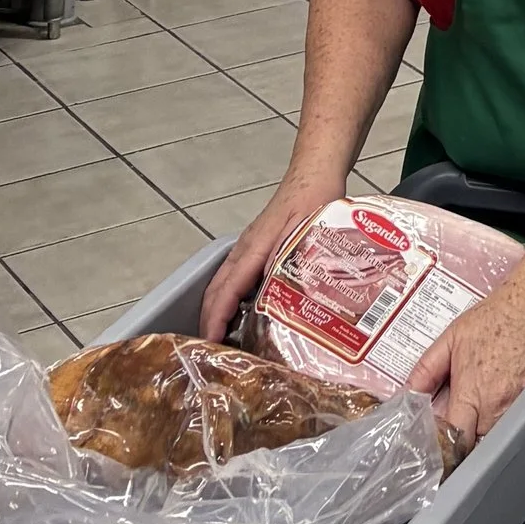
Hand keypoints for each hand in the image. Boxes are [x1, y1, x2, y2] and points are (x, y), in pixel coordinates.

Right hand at [196, 169, 339, 341]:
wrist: (315, 173)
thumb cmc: (314, 199)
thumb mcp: (306, 230)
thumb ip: (288, 257)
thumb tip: (271, 289)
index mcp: (254, 247)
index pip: (227, 288)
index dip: (217, 318)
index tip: (211, 342)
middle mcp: (245, 249)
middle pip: (216, 288)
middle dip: (209, 320)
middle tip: (210, 350)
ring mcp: (248, 247)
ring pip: (222, 283)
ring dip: (215, 310)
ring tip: (221, 339)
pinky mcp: (256, 246)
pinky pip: (233, 276)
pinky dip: (227, 298)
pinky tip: (239, 313)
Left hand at [411, 251, 524, 450]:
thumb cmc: (496, 318)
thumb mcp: (451, 338)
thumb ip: (425, 370)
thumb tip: (407, 395)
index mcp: (472, 396)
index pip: (453, 442)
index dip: (440, 448)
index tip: (430, 445)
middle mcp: (496, 409)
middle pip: (474, 446)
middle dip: (460, 442)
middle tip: (448, 432)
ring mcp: (517, 409)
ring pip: (493, 437)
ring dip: (479, 432)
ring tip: (471, 417)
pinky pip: (511, 423)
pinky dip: (499, 421)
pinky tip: (494, 405)